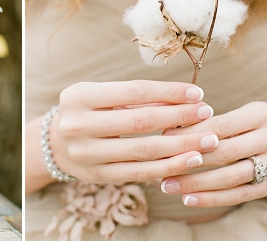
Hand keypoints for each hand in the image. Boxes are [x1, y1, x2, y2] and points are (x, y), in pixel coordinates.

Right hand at [50, 80, 217, 183]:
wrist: (58, 143)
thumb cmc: (89, 111)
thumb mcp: (102, 95)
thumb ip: (136, 98)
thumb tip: (185, 99)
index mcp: (79, 96)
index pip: (133, 91)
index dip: (168, 92)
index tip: (197, 92)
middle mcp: (78, 125)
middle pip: (140, 121)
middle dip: (179, 116)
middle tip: (207, 113)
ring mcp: (86, 153)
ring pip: (143, 150)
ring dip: (181, 145)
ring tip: (208, 139)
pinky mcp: (98, 175)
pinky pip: (140, 172)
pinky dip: (168, 167)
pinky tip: (191, 160)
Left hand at [160, 101, 266, 206]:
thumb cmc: (237, 123)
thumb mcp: (229, 113)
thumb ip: (203, 118)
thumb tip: (167, 129)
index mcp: (265, 113)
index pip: (222, 125)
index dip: (192, 132)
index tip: (164, 139)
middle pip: (227, 152)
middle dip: (191, 160)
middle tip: (162, 166)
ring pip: (232, 177)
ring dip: (197, 183)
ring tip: (169, 186)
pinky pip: (238, 195)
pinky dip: (211, 198)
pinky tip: (188, 199)